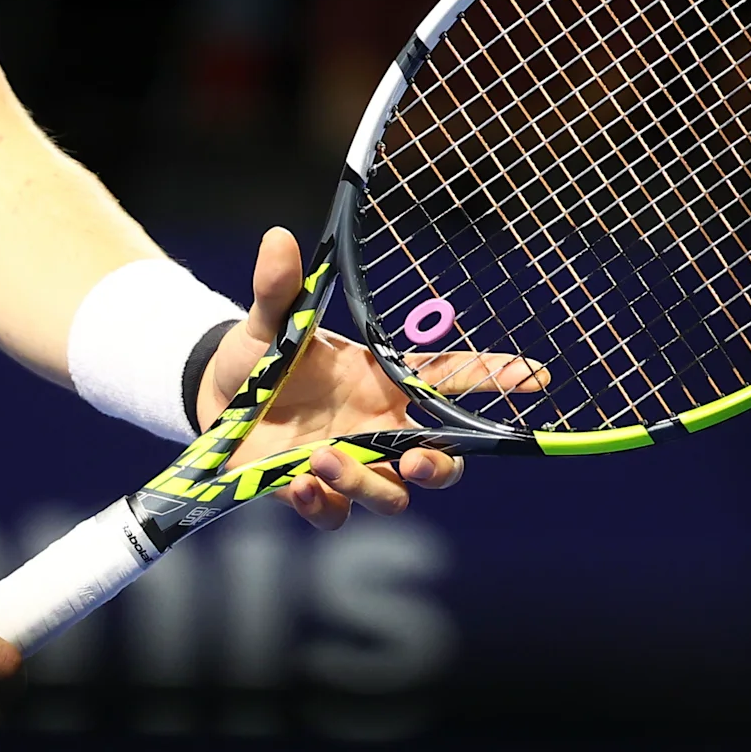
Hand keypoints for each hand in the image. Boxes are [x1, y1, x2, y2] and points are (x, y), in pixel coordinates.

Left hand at [197, 228, 549, 529]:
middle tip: (419, 462)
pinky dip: (324, 504)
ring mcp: (352, 465)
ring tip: (323, 458)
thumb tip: (277, 237)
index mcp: (381, 380)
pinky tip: (299, 485)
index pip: (451, 380)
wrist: (215, 401)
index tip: (535, 375)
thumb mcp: (269, 322)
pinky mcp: (318, 494)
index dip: (496, 377)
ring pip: (392, 494)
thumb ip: (279, 289)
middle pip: (441, 459)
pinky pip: (338, 514)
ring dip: (368, 482)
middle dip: (442, 467)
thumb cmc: (258, 359)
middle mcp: (377, 428)